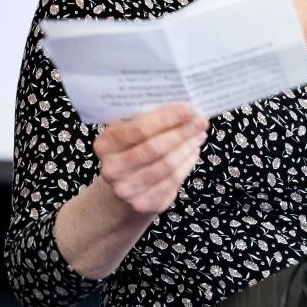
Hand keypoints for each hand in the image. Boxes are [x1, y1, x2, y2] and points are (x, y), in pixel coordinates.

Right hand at [94, 103, 209, 216]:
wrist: (121, 190)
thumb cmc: (130, 151)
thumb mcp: (127, 132)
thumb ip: (145, 118)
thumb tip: (181, 103)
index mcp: (105, 144)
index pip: (139, 129)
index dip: (167, 118)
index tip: (188, 108)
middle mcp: (112, 169)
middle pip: (156, 148)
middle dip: (183, 132)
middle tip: (201, 120)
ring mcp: (127, 189)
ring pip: (168, 165)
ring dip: (189, 147)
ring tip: (199, 134)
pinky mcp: (144, 203)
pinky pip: (174, 180)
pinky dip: (188, 163)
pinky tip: (193, 151)